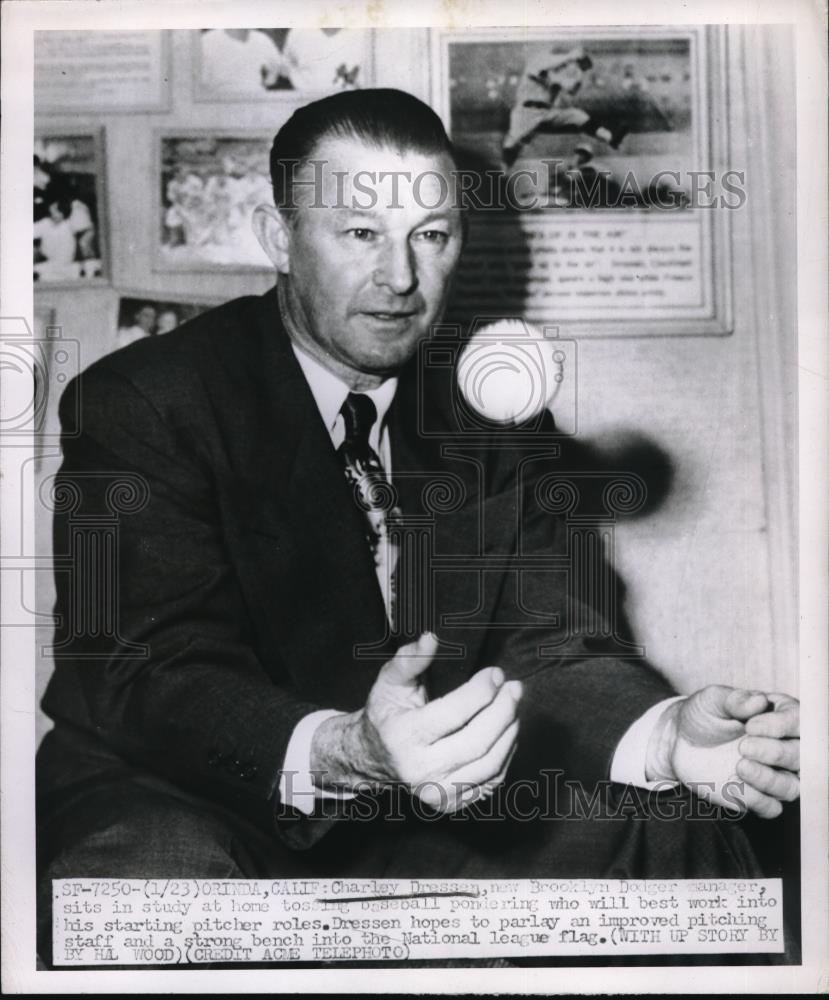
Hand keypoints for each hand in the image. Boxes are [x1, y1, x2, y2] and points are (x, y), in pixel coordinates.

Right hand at [311, 633, 521, 812]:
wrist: (374, 758)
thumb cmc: (386, 714)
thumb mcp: (389, 682)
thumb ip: (410, 659)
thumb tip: (431, 638)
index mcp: (402, 738)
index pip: (452, 714)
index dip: (480, 691)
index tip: (496, 673)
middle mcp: (419, 771)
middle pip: (477, 741)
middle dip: (503, 711)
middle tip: (515, 688)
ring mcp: (437, 792)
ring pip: (490, 764)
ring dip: (509, 731)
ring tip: (514, 706)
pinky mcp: (452, 802)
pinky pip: (491, 780)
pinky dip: (505, 753)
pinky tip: (505, 730)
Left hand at [647, 686, 799, 817]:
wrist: (681, 741)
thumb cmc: (704, 715)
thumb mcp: (713, 700)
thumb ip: (735, 699)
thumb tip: (759, 701)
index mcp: (781, 716)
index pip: (800, 722)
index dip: (782, 726)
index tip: (750, 726)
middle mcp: (785, 747)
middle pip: (802, 757)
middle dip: (776, 753)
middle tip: (743, 747)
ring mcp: (775, 774)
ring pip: (792, 787)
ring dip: (769, 780)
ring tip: (739, 766)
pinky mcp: (759, 797)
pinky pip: (771, 808)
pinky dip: (757, 801)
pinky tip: (734, 786)